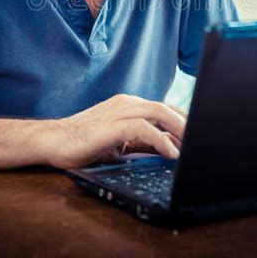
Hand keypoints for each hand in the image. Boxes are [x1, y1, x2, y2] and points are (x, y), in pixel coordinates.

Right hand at [40, 94, 186, 169]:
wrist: (53, 141)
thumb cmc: (84, 143)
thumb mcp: (120, 143)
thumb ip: (143, 143)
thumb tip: (171, 151)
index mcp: (129, 106)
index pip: (165, 109)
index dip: (184, 122)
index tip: (199, 137)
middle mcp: (126, 104)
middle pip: (166, 108)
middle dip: (187, 124)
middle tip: (203, 141)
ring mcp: (118, 112)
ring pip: (158, 112)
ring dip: (180, 129)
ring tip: (193, 145)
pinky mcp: (111, 125)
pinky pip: (142, 128)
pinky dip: (160, 140)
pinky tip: (171, 154)